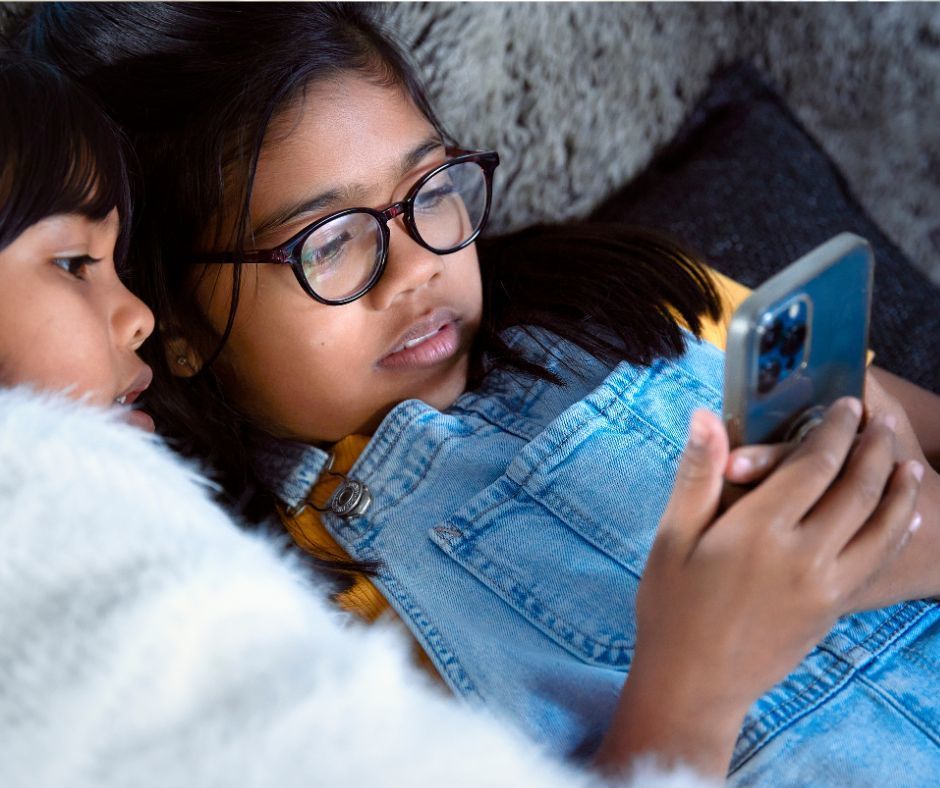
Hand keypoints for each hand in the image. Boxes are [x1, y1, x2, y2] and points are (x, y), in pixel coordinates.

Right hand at [594, 399, 921, 777]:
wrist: (693, 683)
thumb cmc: (672, 606)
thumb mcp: (672, 537)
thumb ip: (698, 474)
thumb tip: (705, 416)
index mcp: (759, 530)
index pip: (813, 465)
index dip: (835, 429)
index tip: (846, 404)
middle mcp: (804, 556)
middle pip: (856, 490)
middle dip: (873, 450)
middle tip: (882, 423)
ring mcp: (825, 586)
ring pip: (881, 528)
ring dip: (898, 491)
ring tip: (907, 464)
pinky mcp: (833, 609)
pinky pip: (878, 563)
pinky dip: (897, 534)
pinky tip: (903, 520)